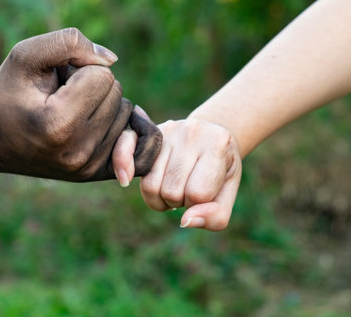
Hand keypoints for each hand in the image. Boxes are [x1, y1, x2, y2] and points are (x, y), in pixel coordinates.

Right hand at [0, 28, 160, 180]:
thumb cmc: (8, 92)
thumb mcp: (26, 54)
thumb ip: (69, 42)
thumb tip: (111, 60)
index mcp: (59, 125)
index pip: (103, 77)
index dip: (79, 69)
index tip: (55, 80)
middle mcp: (77, 153)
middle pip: (117, 96)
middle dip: (92, 87)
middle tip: (60, 96)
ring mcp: (87, 168)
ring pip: (125, 115)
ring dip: (102, 106)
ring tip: (68, 111)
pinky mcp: (94, 174)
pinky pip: (141, 152)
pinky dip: (133, 132)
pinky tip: (110, 122)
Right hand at [113, 117, 241, 229]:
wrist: (212, 136)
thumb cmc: (219, 171)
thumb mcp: (228, 193)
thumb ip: (215, 216)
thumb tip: (185, 221)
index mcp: (218, 145)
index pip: (197, 194)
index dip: (198, 204)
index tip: (203, 193)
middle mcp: (191, 132)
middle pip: (171, 191)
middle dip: (178, 201)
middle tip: (187, 189)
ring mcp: (168, 129)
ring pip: (150, 184)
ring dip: (159, 196)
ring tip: (171, 185)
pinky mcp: (148, 131)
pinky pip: (125, 146)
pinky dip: (122, 163)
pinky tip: (125, 178)